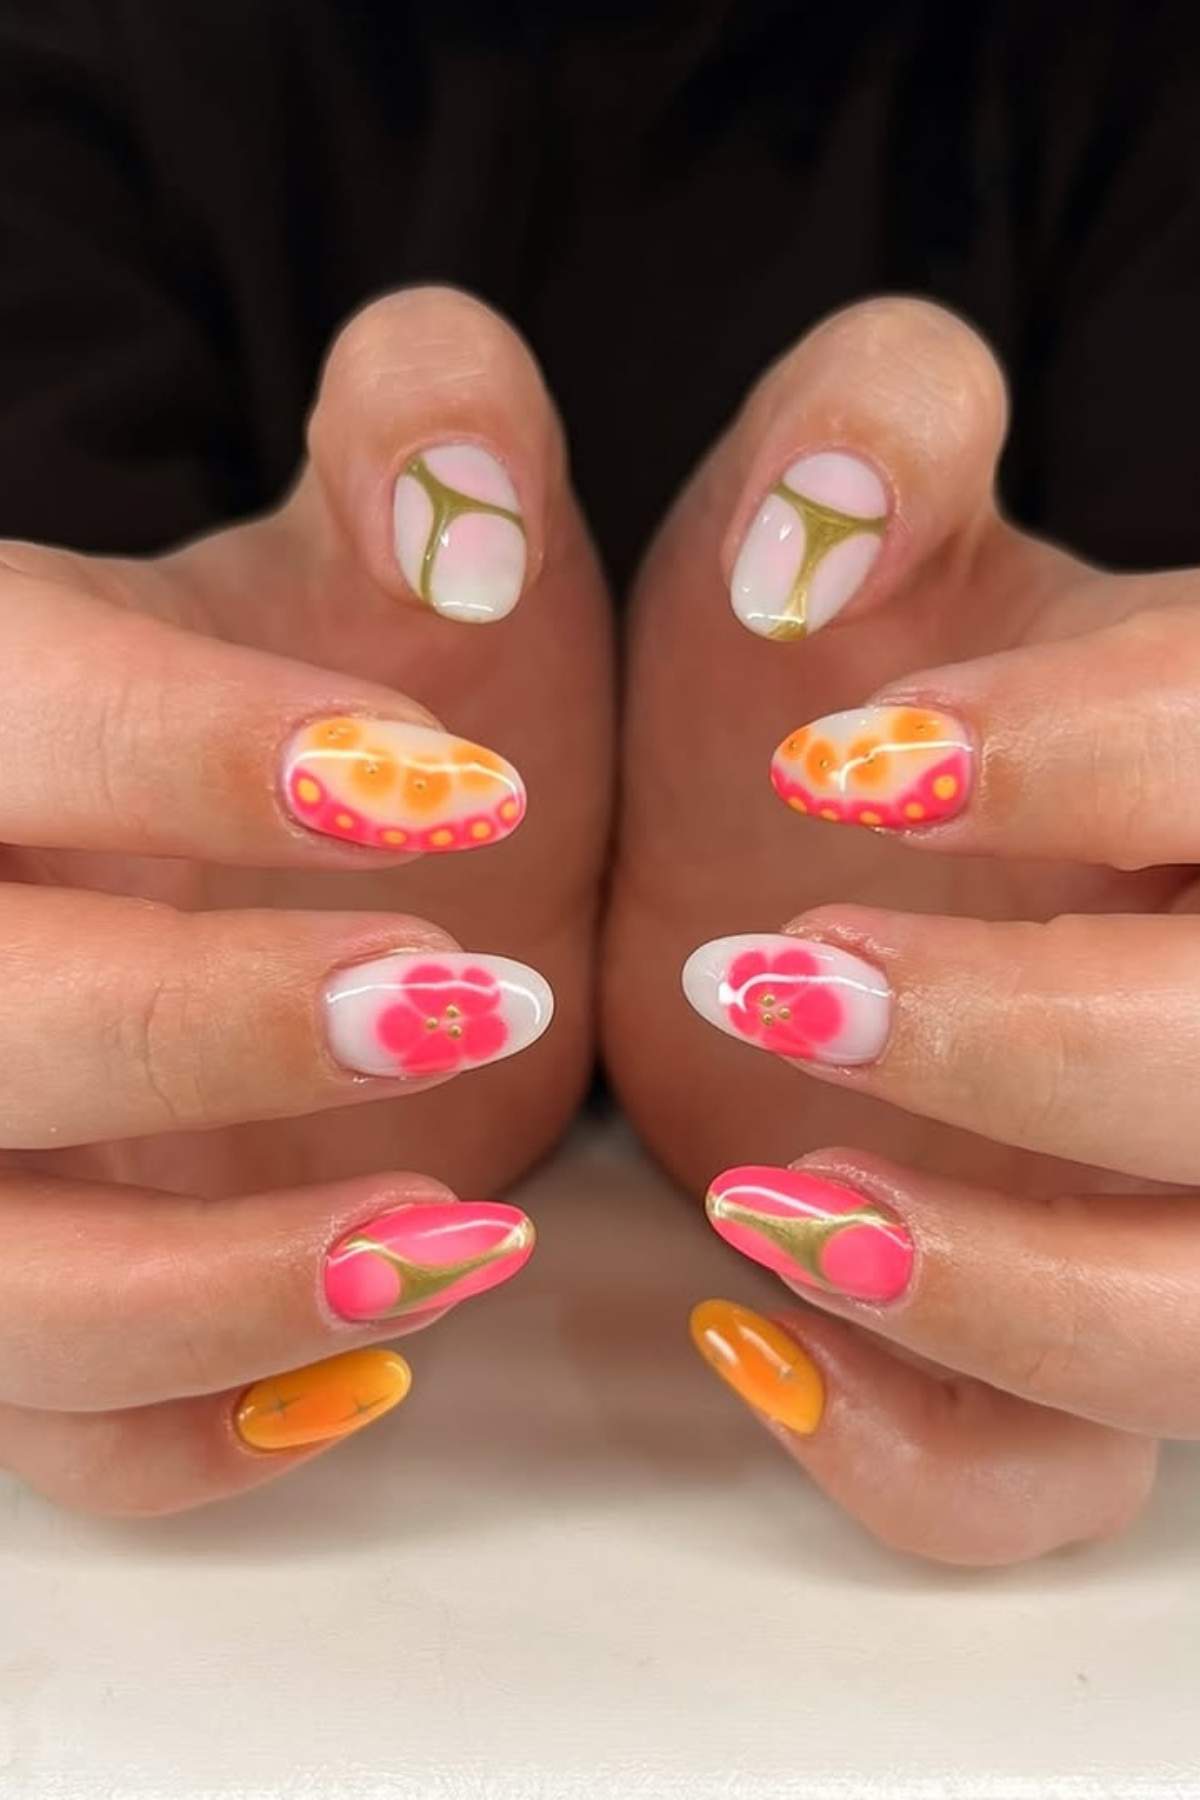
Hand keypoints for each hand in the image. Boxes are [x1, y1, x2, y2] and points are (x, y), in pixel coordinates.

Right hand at [0, 287, 611, 1512]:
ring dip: (213, 1285)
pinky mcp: (10, 1306)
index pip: (0, 709)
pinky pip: (47, 1438)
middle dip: (198, 1026)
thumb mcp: (400, 582)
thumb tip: (449, 395)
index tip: (458, 789)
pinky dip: (193, 1439)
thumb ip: (432, 467)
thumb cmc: (362, 724)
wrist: (313, 892)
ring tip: (467, 1238)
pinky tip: (379, 1374)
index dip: (194, 755)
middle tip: (473, 1003)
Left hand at [608, 295, 1184, 1563]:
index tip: (842, 765)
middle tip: (775, 974)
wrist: (741, 886)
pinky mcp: (1049, 1355)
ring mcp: (1166, 1207)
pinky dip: (923, 1456)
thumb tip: (842, 474)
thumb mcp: (802, 538)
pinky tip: (754, 1333)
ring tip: (767, 1195)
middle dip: (1033, 1038)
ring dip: (1001, 1288)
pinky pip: (1053, 1491)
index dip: (1092, 761)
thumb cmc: (785, 695)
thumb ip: (847, 447)